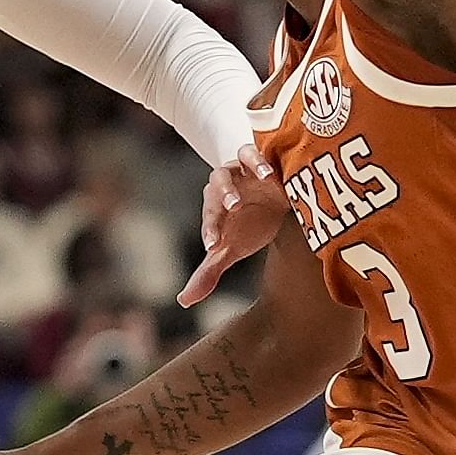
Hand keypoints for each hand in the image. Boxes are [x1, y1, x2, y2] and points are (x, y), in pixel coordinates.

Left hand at [180, 150, 283, 307]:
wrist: (270, 197)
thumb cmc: (247, 225)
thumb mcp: (230, 249)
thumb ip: (209, 272)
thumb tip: (183, 301)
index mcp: (215, 209)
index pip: (209, 219)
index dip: (211, 231)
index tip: (215, 245)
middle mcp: (225, 186)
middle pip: (218, 186)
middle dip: (225, 195)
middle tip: (234, 207)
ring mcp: (243, 170)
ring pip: (236, 165)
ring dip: (245, 172)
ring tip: (260, 180)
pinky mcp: (261, 158)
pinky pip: (256, 153)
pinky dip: (261, 159)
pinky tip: (271, 172)